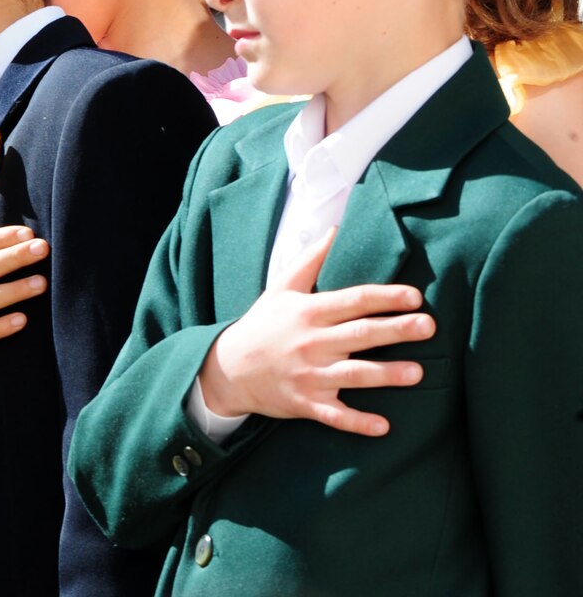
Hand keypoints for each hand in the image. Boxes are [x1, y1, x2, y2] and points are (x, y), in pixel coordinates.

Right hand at [197, 228, 432, 436]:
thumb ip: (311, 260)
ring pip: (352, 375)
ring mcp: (308, 375)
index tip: (414, 296)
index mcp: (308, 312)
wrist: (227, 369)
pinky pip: (334, 415)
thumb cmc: (261, 325)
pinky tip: (383, 427)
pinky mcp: (305, 402)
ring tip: (417, 373)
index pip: (352, 300)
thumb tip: (337, 229)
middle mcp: (311, 343)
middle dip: (395, 330)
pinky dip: (356, 422)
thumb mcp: (280, 288)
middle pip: (359, 335)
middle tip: (429, 326)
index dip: (384, 297)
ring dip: (385, 375)